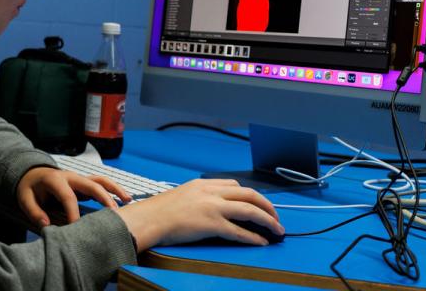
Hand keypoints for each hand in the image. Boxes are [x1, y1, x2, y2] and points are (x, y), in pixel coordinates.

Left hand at [16, 167, 132, 227]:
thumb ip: (34, 212)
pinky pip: (101, 183)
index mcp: (55, 180)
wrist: (33, 174)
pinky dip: (114, 189)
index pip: (68, 196)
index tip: (76, 228)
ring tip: (128, 201)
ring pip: (101, 180)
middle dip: (103, 198)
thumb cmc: (30, 188)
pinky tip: (124, 199)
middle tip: (113, 214)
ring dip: (115, 189)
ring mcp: (79, 178)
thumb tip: (46, 225)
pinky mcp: (84, 182)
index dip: (73, 212)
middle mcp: (71, 176)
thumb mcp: (24, 199)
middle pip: (91, 184)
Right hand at [114, 179, 283, 251]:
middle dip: (266, 205)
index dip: (250, 195)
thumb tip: (207, 209)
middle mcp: (210, 192)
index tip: (257, 204)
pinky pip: (238, 231)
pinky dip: (253, 237)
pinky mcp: (210, 224)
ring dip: (267, 220)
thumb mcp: (181, 195)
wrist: (148, 219)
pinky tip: (261, 242)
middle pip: (248, 193)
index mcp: (203, 184)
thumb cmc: (159, 212)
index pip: (234, 185)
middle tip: (276, 217)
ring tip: (277, 230)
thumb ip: (197, 198)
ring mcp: (212, 207)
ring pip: (249, 210)